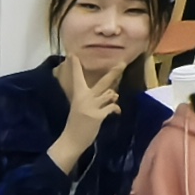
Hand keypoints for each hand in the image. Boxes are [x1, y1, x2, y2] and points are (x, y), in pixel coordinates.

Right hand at [49, 53, 126, 169]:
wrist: (71, 140)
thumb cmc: (76, 123)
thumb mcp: (79, 106)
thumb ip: (92, 98)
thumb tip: (111, 92)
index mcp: (78, 95)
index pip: (77, 77)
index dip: (75, 66)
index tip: (73, 54)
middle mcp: (85, 98)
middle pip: (103, 82)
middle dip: (114, 72)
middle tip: (123, 62)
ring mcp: (92, 106)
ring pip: (110, 94)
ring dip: (113, 97)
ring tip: (110, 102)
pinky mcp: (98, 115)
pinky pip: (112, 107)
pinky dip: (115, 109)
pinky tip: (115, 112)